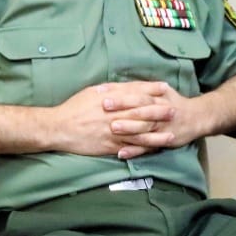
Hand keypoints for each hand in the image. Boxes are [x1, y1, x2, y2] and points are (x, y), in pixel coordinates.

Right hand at [51, 81, 189, 159]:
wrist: (58, 128)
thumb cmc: (73, 108)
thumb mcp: (91, 92)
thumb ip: (110, 90)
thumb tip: (125, 86)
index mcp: (110, 99)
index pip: (135, 92)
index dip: (151, 90)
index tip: (165, 87)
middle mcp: (114, 115)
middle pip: (141, 112)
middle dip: (160, 111)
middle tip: (176, 110)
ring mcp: (113, 132)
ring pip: (139, 133)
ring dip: (157, 134)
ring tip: (172, 134)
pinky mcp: (110, 146)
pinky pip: (130, 148)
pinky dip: (143, 149)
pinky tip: (155, 150)